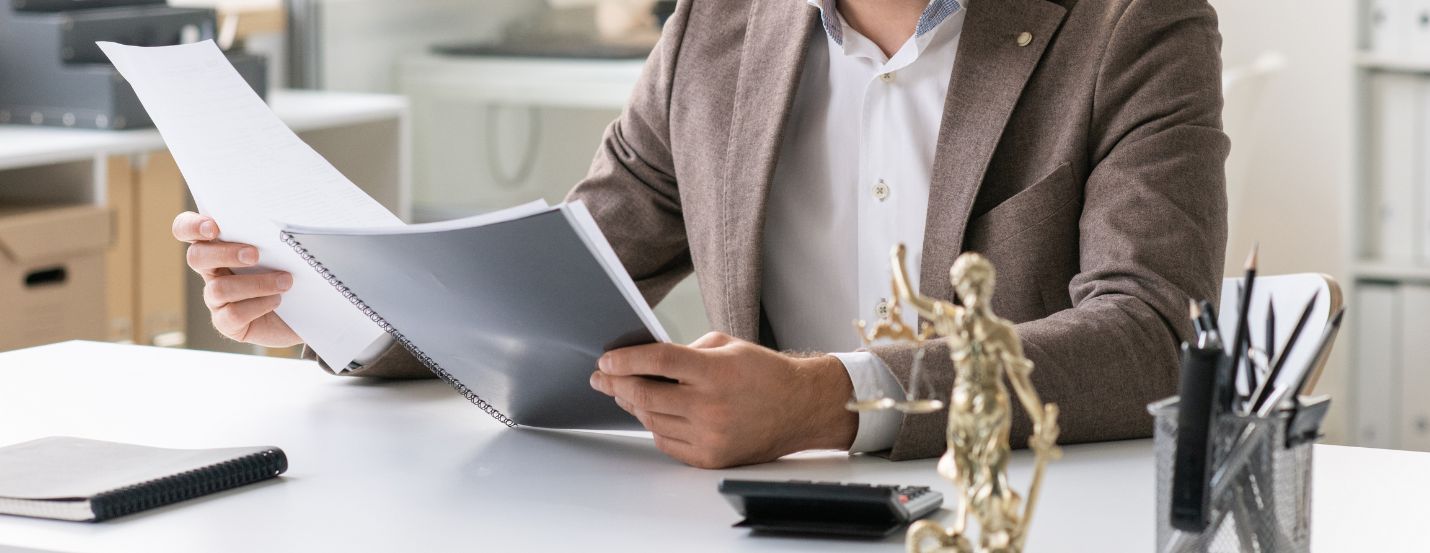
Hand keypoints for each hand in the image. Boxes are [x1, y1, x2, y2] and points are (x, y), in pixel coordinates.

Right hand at [172, 212, 300, 346]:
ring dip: (255, 283)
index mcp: (219, 245)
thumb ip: (272, 233)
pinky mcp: (227, 322)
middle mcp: (212, 270)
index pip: (187, 229)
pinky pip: (233, 314)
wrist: (309, 310)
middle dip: (225, 253)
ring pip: (218, 289)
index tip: (213, 228)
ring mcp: (216, 298)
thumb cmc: (294, 271)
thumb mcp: (285, 248)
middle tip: (255, 254)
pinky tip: (277, 301)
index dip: (192, 226)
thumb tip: (281, 220)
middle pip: (196, 257)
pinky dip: (258, 305)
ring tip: (285, 281)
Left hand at [589, 332, 857, 468]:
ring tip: (625, 392)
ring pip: (652, 420)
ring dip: (633, 405)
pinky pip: (666, 442)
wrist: (800, 408)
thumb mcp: (726, 346)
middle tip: (602, 377)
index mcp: (715, 371)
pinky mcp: (711, 457)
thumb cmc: (763, 372)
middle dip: (616, 384)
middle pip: (646, 395)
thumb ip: (684, 350)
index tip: (607, 360)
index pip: (657, 361)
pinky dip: (655, 425)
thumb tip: (643, 361)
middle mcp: (711, 406)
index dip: (626, 359)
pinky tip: (652, 413)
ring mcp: (710, 435)